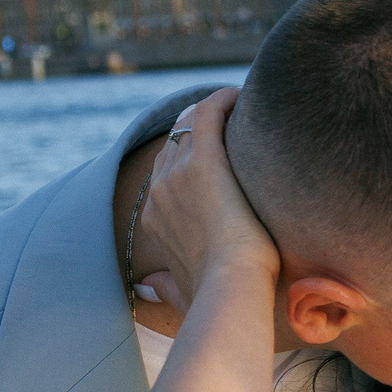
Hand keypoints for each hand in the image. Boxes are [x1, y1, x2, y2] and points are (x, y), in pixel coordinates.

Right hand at [131, 89, 277, 315]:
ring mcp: (178, 173)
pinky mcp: (204, 162)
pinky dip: (222, 100)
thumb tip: (149, 288)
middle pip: (175, 142)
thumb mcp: (181, 293)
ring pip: (190, 123)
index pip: (167, 172)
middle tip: (233, 121)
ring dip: (214, 110)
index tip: (216, 149)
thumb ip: (165, 288)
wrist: (229, 289)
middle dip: (201, 128)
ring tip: (242, 107)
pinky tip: (241, 95)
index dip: (189, 156)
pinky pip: (207, 114)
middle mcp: (159, 190)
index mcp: (154, 218)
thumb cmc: (215, 296)